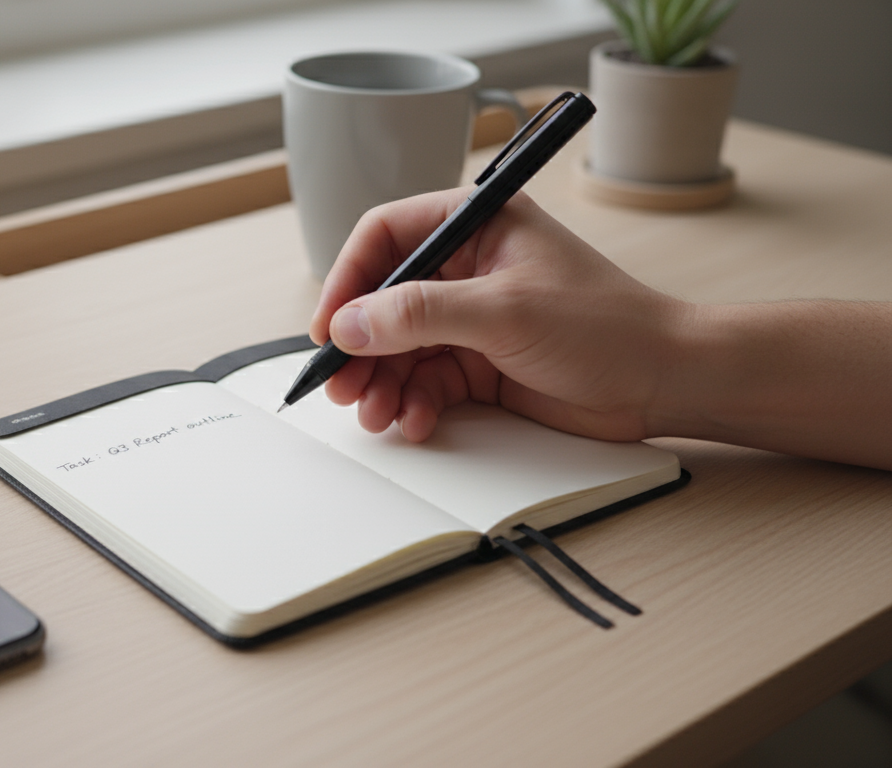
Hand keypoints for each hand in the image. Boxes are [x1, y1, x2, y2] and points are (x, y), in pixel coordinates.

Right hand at [310, 188, 690, 442]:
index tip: (330, 327)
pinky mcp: (478, 364)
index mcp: (474, 225)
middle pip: (381, 301)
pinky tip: (414, 420)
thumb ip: (420, 314)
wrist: (664, 382)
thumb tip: (351, 323)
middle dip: (359, 346)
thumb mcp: (504, 311)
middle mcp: (465, 268)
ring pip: (397, 348)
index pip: (384, 237)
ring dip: (380, 382)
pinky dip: (411, 403)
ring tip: (377, 413)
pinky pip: (423, 382)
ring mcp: (470, 318)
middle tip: (342, 384)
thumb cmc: (607, 325)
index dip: (348, 281)